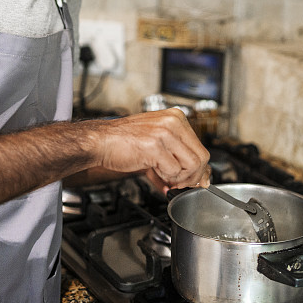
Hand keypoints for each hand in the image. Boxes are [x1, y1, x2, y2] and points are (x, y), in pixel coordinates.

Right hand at [95, 108, 209, 191]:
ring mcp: (165, 133)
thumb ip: (174, 158)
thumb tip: (192, 179)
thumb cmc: (123, 141)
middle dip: (193, 177)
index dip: (199, 169)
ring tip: (166, 178)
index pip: (201, 147)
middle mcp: (173, 122)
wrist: (100, 141)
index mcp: (176, 117)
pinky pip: (173, 171)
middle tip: (181, 184)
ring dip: (180, 178)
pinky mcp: (155, 146)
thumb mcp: (155, 142)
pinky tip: (156, 174)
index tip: (194, 180)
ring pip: (192, 165)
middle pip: (202, 157)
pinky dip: (167, 179)